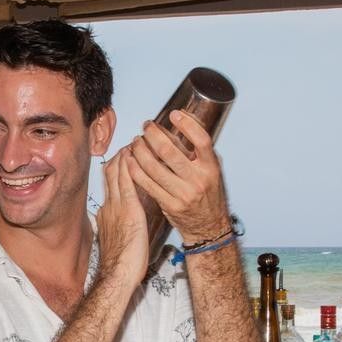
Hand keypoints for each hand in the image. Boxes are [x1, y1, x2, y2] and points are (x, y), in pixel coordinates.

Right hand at [95, 148, 148, 287]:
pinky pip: (128, 181)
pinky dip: (130, 166)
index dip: (116, 168)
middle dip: (120, 157)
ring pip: (118, 173)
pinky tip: (134, 155)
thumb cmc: (121, 264)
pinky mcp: (128, 209)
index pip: (110, 184)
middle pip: (111, 174)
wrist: (118, 274)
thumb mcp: (116, 240)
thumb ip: (116, 227)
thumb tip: (119, 224)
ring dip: (125, 157)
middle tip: (131, 144)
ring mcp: (117, 206)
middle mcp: (110, 206)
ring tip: (134, 144)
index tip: (125, 157)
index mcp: (107, 213)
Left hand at [127, 109, 229, 246]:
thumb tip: (183, 124)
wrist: (208, 227)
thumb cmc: (208, 195)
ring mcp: (183, 193)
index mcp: (211, 168)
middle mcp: (198, 180)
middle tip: (146, 127)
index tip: (174, 115)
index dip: (187, 124)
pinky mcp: (169, 204)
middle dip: (153, 135)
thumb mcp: (211, 171)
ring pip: (154, 167)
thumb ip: (198, 152)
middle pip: (170, 151)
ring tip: (135, 142)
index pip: (202, 140)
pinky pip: (147, 183)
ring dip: (140, 151)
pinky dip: (135, 170)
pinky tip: (130, 161)